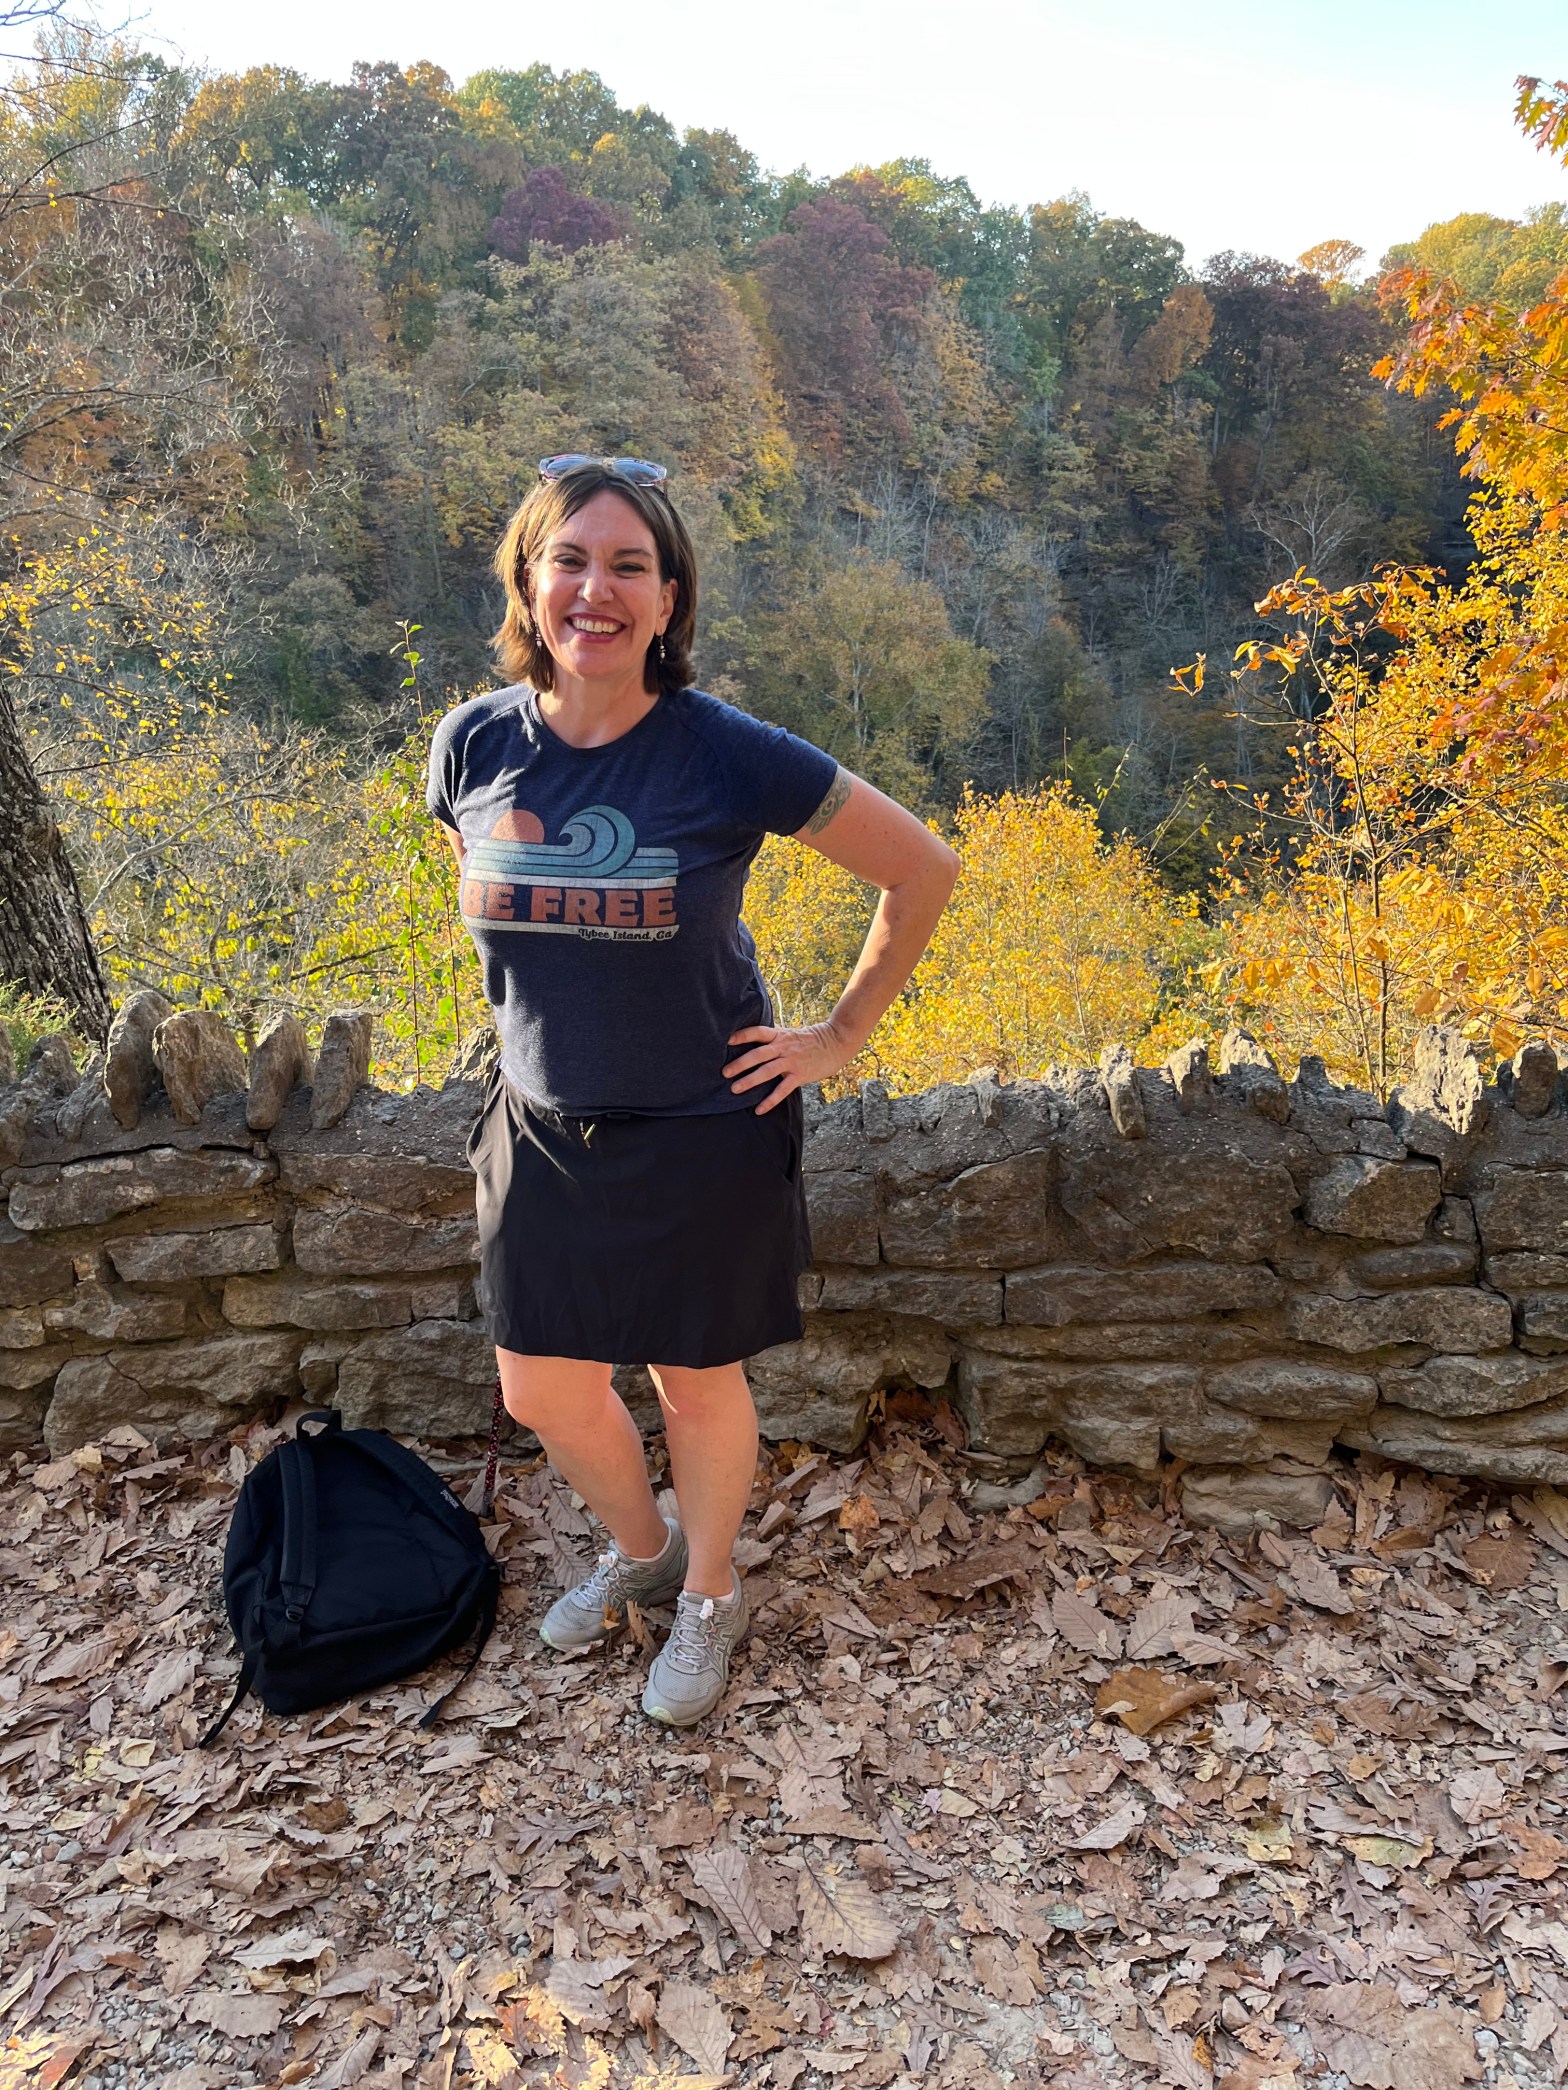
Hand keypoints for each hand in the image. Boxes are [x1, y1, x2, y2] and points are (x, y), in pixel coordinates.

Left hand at [723, 1020, 857, 1111]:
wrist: (836, 1042)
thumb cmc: (810, 1039)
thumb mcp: (790, 1033)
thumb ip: (773, 1037)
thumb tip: (752, 1039)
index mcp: (779, 1035)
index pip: (758, 1032)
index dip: (743, 1035)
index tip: (727, 1041)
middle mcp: (783, 1047)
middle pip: (758, 1054)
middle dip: (740, 1063)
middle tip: (724, 1073)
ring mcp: (792, 1062)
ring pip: (767, 1071)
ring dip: (750, 1080)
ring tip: (735, 1089)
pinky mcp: (800, 1075)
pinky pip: (782, 1090)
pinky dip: (770, 1101)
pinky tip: (759, 1110)